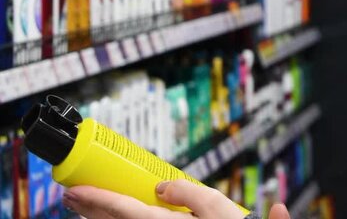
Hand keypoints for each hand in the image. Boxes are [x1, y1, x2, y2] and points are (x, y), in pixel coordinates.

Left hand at [63, 179, 290, 218]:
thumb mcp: (220, 209)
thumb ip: (191, 193)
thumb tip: (162, 186)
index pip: (125, 210)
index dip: (98, 198)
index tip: (75, 190)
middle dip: (91, 209)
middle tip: (71, 195)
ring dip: (101, 218)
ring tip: (85, 207)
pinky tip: (113, 218)